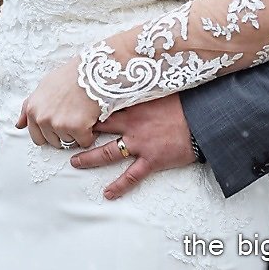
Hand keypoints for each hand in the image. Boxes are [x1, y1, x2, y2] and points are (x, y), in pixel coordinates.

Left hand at [16, 58, 98, 148]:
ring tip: (82, 115)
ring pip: (69, 142)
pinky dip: (90, 134)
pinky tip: (91, 120)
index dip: (50, 133)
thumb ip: (28, 107)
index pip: (37, 138)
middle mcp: (43, 119)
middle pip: (54, 142)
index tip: (59, 127)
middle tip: (73, 118)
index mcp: (33, 110)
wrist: (90, 71)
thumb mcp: (42, 88)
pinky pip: (84, 142)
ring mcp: (59, 124)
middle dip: (64, 134)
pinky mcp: (77, 128)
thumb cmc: (69, 77)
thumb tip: (19, 125)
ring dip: (77, 134)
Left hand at [70, 94, 195, 199]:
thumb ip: (144, 88)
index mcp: (133, 106)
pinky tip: (107, 194)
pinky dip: (118, 186)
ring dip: (89, 159)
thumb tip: (133, 76)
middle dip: (79, 133)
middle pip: (98, 129)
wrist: (205, 120)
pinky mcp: (152, 160)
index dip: (85, 110)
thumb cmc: (185, 103)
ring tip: (74, 163)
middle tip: (63, 136)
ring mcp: (140, 144)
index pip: (102, 108)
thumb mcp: (161, 90)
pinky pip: (131, 176)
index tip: (70, 110)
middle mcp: (131, 125)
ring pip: (107, 153)